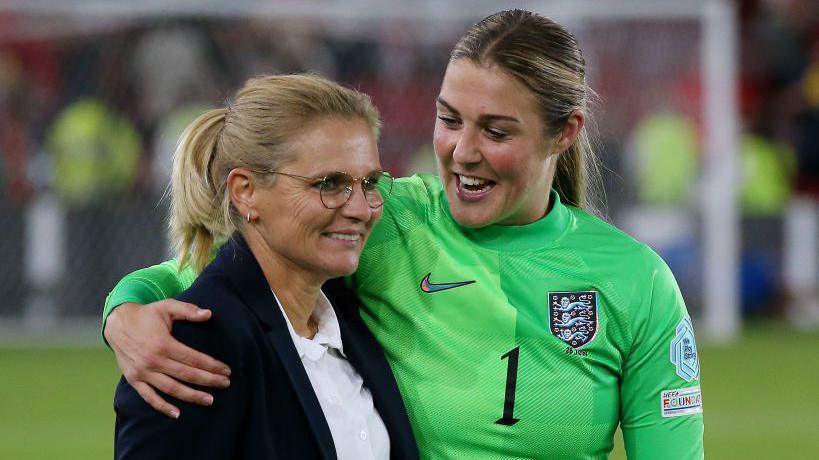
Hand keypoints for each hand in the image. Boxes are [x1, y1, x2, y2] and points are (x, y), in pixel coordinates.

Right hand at [105, 301, 231, 417]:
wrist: (116, 323)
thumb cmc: (146, 315)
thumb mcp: (167, 306)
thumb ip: (188, 310)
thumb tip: (209, 314)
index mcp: (163, 344)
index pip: (193, 359)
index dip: (212, 366)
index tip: (226, 370)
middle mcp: (153, 361)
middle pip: (186, 375)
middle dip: (208, 381)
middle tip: (225, 384)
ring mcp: (142, 372)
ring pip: (171, 388)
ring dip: (191, 396)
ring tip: (209, 400)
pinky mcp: (133, 379)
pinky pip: (148, 397)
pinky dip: (162, 406)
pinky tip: (177, 413)